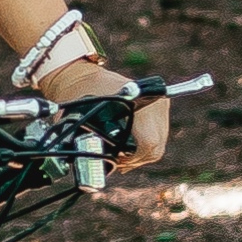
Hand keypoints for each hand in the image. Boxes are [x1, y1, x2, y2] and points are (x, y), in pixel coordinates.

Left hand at [53, 66, 165, 184]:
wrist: (85, 76)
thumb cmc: (82, 93)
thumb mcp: (81, 116)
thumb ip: (85, 139)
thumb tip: (87, 165)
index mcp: (139, 101)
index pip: (149, 142)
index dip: (133, 159)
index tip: (118, 162)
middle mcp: (154, 101)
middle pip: (156, 146)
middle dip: (137, 159)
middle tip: (119, 163)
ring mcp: (160, 103)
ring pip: (159, 143)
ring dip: (142, 154)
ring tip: (123, 157)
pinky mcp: (161, 107)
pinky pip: (160, 135)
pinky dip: (147, 145)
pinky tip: (131, 148)